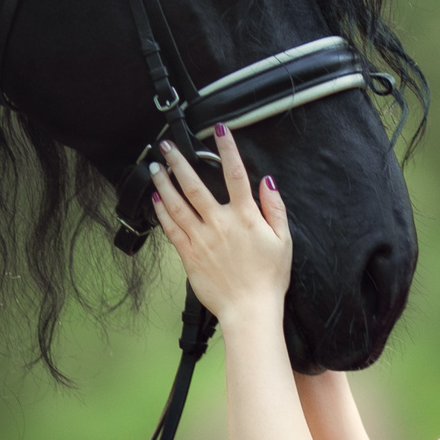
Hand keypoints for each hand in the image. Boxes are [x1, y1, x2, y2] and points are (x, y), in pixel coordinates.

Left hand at [149, 126, 290, 325]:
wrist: (250, 310)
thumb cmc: (269, 278)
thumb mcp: (284, 240)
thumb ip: (274, 208)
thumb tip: (267, 181)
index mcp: (246, 216)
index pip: (235, 174)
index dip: (227, 148)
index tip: (218, 130)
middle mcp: (220, 223)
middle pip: (195, 185)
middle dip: (180, 162)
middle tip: (167, 146)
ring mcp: (202, 239)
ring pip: (177, 204)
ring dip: (164, 183)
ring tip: (155, 167)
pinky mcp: (189, 256)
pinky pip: (172, 229)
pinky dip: (162, 212)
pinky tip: (155, 199)